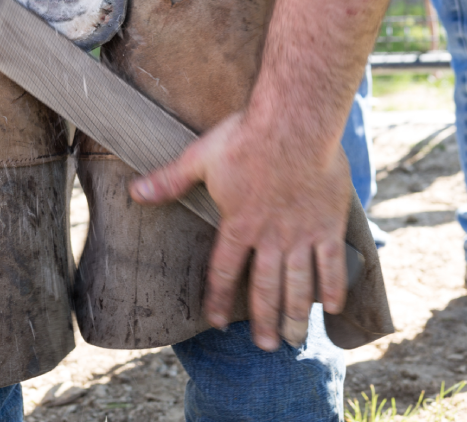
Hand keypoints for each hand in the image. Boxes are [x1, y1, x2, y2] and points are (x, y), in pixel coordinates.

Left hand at [130, 110, 353, 350]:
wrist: (296, 120)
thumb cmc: (247, 135)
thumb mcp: (200, 157)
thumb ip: (169, 180)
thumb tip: (135, 192)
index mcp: (238, 225)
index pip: (224, 272)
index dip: (220, 300)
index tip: (219, 322)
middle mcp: (270, 237)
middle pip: (266, 289)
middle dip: (265, 321)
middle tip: (266, 346)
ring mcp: (302, 233)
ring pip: (299, 285)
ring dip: (295, 315)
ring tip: (293, 339)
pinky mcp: (328, 223)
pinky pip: (332, 263)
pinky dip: (332, 287)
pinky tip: (331, 308)